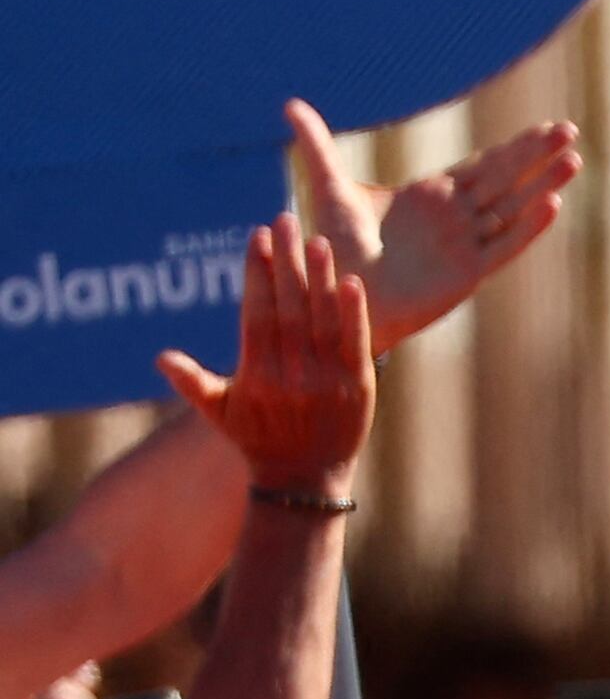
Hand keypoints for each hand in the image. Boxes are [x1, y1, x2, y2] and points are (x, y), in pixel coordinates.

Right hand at [160, 221, 374, 489]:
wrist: (304, 479)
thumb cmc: (256, 441)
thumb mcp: (219, 413)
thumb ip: (193, 382)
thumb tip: (162, 358)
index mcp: (257, 375)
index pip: (256, 313)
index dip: (257, 274)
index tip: (257, 238)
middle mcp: (291, 375)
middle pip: (289, 307)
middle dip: (287, 261)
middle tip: (285, 220)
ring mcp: (327, 381)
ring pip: (323, 320)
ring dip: (321, 277)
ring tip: (319, 240)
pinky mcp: (359, 387)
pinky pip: (356, 343)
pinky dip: (354, 313)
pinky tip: (351, 282)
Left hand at [284, 97, 578, 347]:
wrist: (338, 296)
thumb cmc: (332, 248)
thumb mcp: (328, 189)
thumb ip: (317, 147)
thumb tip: (291, 105)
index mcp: (432, 195)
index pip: (484, 164)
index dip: (516, 146)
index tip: (546, 128)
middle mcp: (456, 217)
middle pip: (507, 179)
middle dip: (537, 155)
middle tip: (570, 130)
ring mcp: (466, 245)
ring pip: (514, 207)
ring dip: (543, 184)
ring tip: (574, 161)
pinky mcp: (468, 273)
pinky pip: (505, 246)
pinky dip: (528, 227)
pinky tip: (551, 205)